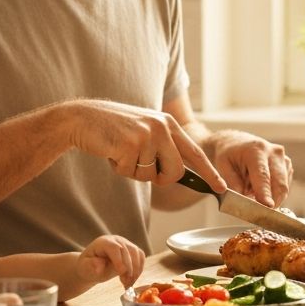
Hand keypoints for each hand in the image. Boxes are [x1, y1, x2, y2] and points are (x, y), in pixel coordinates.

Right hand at [67, 100, 227, 192]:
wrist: (82, 118)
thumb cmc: (113, 128)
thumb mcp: (145, 130)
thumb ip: (163, 146)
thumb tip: (178, 173)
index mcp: (168, 123)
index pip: (195, 152)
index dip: (209, 172)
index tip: (221, 187)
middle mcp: (162, 127)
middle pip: (176, 172)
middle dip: (160, 178)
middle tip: (140, 166)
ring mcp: (146, 135)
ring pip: (150, 176)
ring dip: (133, 171)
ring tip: (121, 151)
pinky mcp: (129, 145)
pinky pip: (130, 173)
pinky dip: (119, 168)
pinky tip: (111, 151)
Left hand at [77, 235, 145, 288]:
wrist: (92, 266)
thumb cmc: (88, 266)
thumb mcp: (85, 267)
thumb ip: (91, 266)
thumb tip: (100, 266)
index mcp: (104, 242)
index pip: (114, 248)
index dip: (119, 260)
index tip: (121, 273)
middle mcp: (117, 240)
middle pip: (129, 250)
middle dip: (129, 268)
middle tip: (125, 283)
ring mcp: (126, 244)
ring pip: (137, 253)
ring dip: (136, 270)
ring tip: (128, 283)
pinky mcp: (132, 251)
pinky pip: (141, 257)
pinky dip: (139, 270)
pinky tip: (131, 280)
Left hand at [208, 130, 292, 207]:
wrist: (235, 143)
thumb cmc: (228, 155)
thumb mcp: (223, 167)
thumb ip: (233, 184)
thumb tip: (244, 201)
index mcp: (256, 150)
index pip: (263, 176)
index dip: (265, 193)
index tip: (267, 207)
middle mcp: (274, 152)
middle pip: (279, 184)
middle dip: (272, 202)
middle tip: (260, 213)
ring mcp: (283, 158)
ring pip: (283, 188)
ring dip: (271, 196)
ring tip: (252, 191)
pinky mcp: (287, 165)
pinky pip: (284, 186)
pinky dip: (273, 192)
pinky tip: (260, 186)